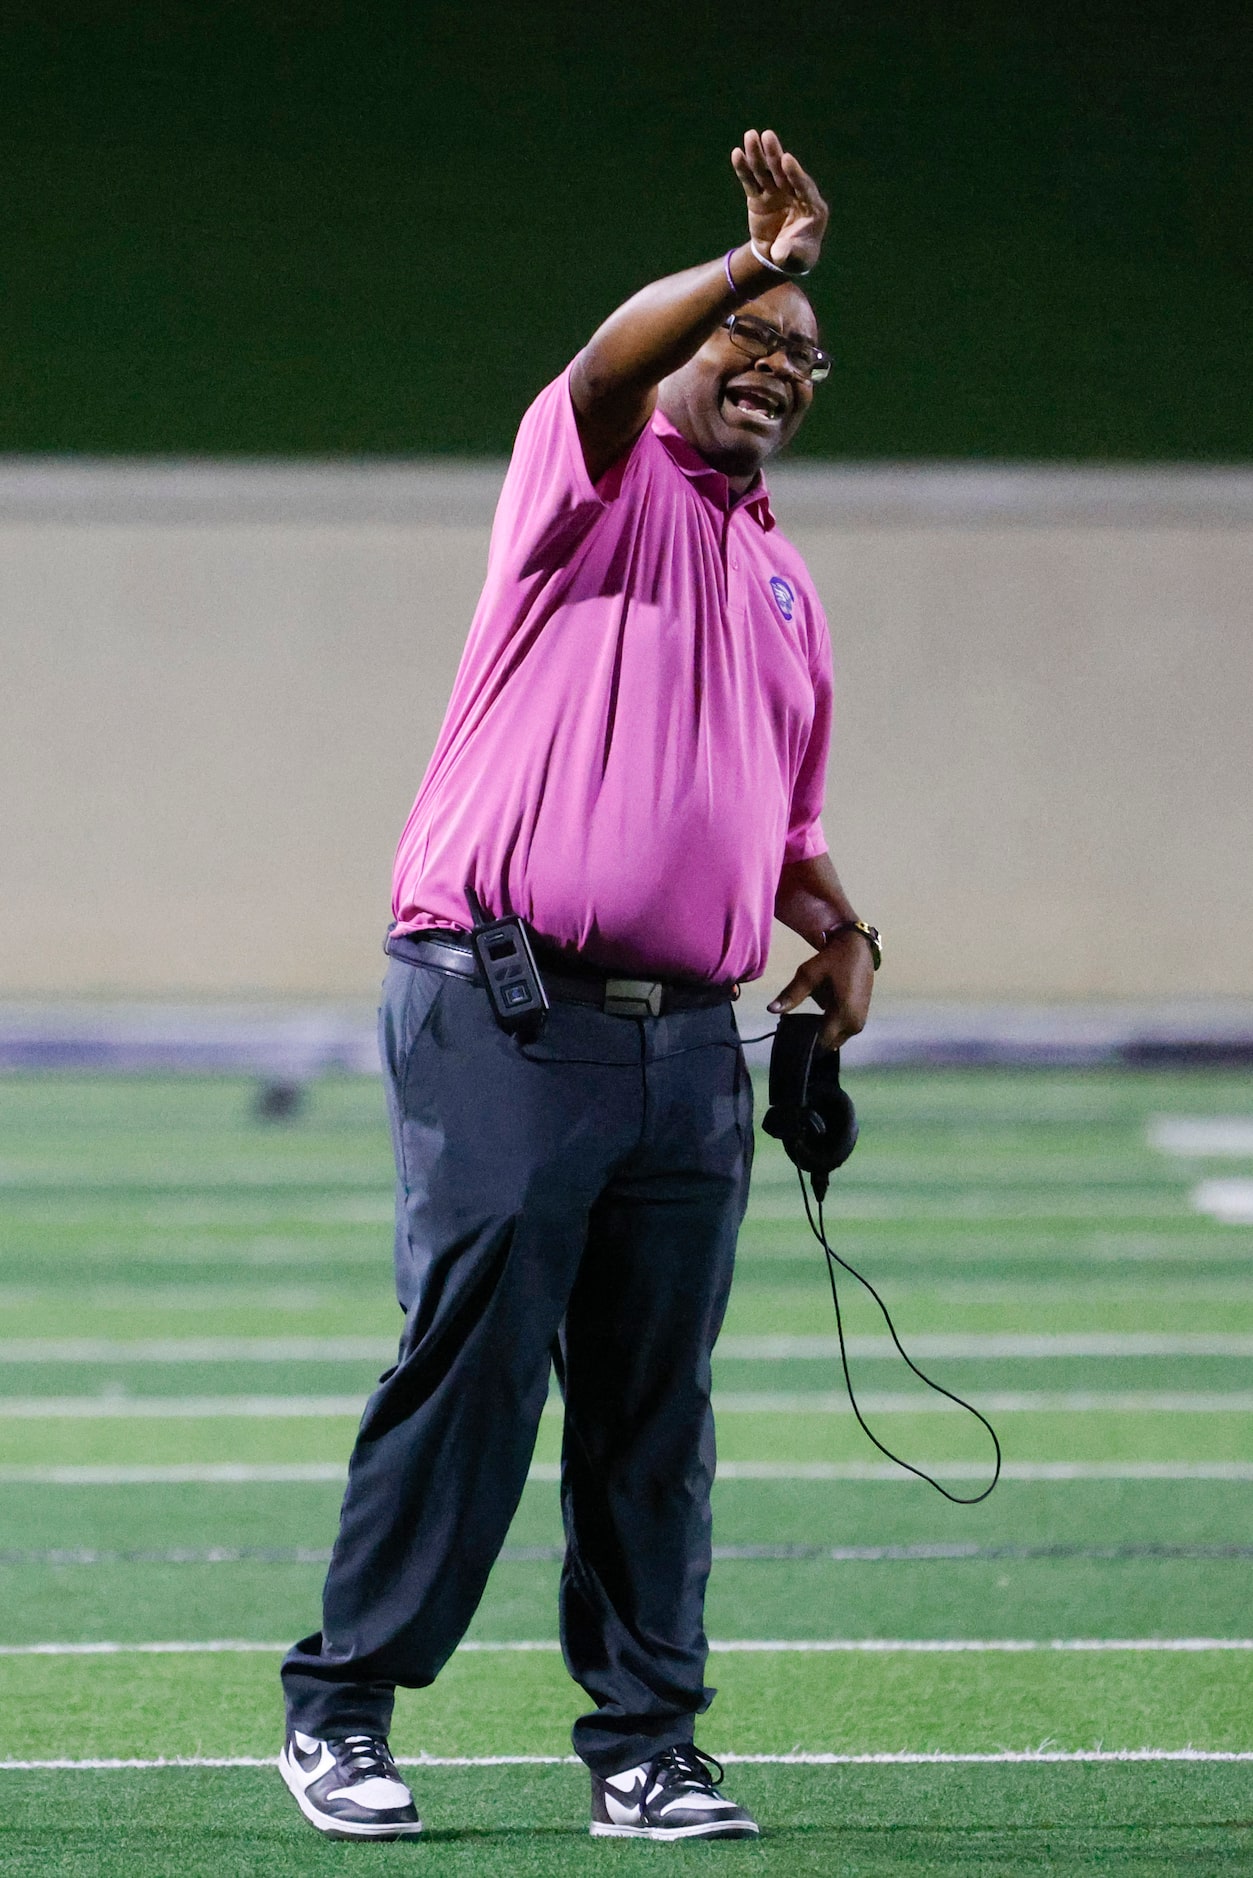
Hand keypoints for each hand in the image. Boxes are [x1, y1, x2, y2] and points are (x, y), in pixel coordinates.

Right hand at [731, 129, 828, 274]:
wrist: (779, 257)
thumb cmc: (796, 257)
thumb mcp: (797, 259)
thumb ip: (791, 254)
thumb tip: (781, 252)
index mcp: (812, 207)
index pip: (803, 186)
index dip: (795, 173)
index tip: (786, 160)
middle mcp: (794, 194)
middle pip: (784, 172)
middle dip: (775, 155)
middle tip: (768, 136)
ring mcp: (776, 193)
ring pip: (766, 172)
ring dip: (758, 154)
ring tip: (750, 135)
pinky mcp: (760, 197)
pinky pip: (751, 181)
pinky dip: (744, 169)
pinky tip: (737, 154)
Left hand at [767, 929, 874, 1051]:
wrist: (858, 948)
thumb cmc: (833, 960)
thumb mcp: (809, 975)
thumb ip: (791, 995)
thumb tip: (770, 1009)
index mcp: (843, 1015)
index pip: (820, 1042)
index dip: (804, 1042)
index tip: (788, 1037)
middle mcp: (854, 1025)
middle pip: (827, 1044)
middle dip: (812, 1040)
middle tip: (794, 1029)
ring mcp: (859, 1023)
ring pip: (835, 1039)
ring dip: (821, 1033)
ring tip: (803, 1022)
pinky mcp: (860, 1019)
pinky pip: (841, 1032)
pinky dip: (829, 1027)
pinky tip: (816, 1017)